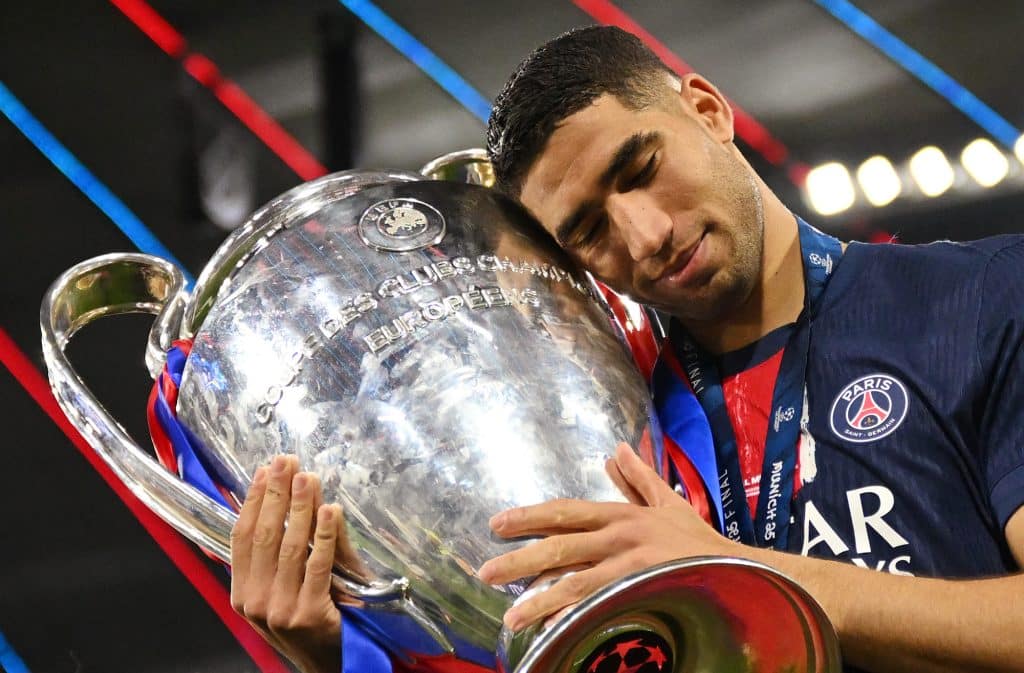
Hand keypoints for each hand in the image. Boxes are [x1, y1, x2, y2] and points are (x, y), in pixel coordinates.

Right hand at [230, 455, 360, 672]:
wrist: (327, 663)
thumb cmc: (306, 620)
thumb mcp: (279, 590)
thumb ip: (274, 556)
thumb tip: (275, 502)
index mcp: (241, 591)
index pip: (242, 537)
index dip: (253, 500)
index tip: (265, 470)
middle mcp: (254, 601)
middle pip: (264, 535)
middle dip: (277, 494)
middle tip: (289, 461)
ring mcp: (279, 609)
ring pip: (289, 547)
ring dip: (300, 507)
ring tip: (309, 477)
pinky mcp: (309, 614)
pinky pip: (317, 565)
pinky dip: (324, 534)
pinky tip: (331, 509)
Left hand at [478, 443, 734, 630]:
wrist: (738, 571)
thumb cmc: (698, 541)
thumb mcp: (668, 501)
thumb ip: (637, 478)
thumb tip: (614, 450)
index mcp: (622, 514)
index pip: (566, 512)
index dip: (530, 517)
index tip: (497, 524)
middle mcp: (622, 537)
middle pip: (561, 547)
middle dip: (519, 560)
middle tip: (485, 573)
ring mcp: (632, 567)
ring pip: (577, 582)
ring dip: (539, 600)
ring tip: (510, 619)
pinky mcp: (644, 592)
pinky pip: (603, 607)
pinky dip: (577, 619)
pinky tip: (554, 631)